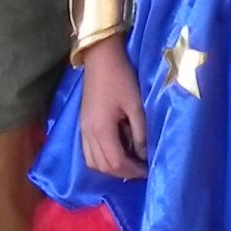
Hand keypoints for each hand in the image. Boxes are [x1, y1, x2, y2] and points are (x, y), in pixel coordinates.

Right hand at [77, 47, 148, 179]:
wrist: (100, 58)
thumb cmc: (121, 78)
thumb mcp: (136, 105)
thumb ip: (141, 132)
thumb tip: (145, 155)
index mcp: (101, 129)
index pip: (116, 163)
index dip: (133, 171)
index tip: (148, 170)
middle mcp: (88, 134)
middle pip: (103, 167)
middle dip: (123, 173)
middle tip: (141, 169)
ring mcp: (82, 130)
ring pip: (93, 162)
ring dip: (111, 168)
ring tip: (129, 163)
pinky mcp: (83, 125)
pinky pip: (88, 153)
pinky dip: (102, 159)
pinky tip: (116, 152)